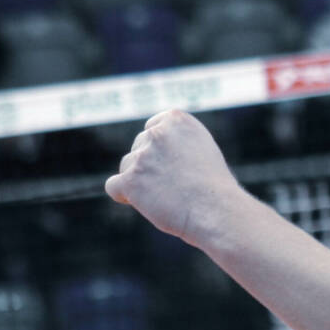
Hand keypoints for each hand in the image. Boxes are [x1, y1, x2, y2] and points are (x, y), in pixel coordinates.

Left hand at [104, 110, 243, 245]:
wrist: (216, 210)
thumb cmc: (214, 186)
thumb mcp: (200, 149)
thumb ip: (176, 142)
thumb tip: (149, 150)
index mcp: (176, 119)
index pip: (152, 130)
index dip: (160, 151)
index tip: (173, 167)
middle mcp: (157, 133)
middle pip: (138, 148)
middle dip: (149, 166)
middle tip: (173, 186)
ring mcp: (142, 155)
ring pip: (126, 167)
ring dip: (140, 182)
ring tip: (166, 197)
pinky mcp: (130, 179)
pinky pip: (113, 186)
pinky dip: (123, 196)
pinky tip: (142, 203)